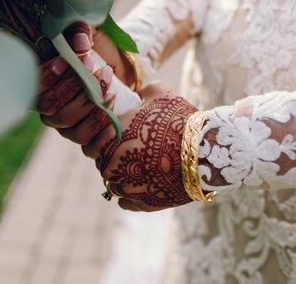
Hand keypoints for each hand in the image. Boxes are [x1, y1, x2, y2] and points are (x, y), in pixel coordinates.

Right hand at [36, 22, 136, 143]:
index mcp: (41, 82)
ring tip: (107, 78)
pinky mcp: (81, 134)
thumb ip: (79, 31)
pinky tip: (112, 99)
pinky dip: (99, 116)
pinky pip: (84, 134)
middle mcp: (47, 106)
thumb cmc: (97, 52)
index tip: (66, 60)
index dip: (47, 75)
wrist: (122, 73)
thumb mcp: (89, 35)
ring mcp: (63, 124)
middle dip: (72, 83)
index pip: (34, 84)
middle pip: (50, 103)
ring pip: (66, 118)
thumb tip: (80, 39)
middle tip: (92, 63)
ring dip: (88, 97)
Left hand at [84, 81, 196, 211]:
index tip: (113, 139)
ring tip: (142, 167)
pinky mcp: (142, 203)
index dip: (101, 141)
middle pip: (102, 164)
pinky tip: (146, 181)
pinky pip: (126, 200)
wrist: (205, 151)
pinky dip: (133, 193)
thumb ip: (140, 93)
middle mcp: (112, 165)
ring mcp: (126, 187)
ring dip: (123, 176)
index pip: (90, 145)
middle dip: (112, 158)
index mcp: (109, 139)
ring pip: (114, 183)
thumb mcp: (159, 92)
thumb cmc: (180, 118)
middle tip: (130, 151)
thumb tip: (137, 94)